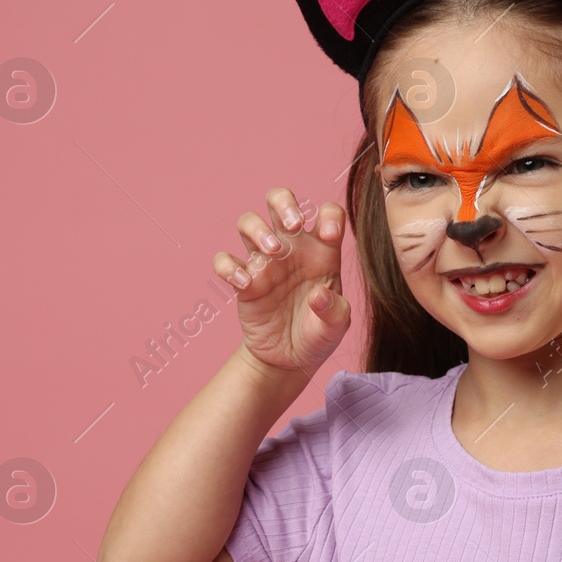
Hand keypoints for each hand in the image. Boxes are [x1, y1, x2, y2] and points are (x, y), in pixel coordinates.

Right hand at [213, 188, 350, 377]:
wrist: (289, 360)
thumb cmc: (318, 335)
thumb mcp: (336, 327)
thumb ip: (334, 311)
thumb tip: (318, 295)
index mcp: (321, 251)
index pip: (327, 212)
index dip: (329, 215)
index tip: (329, 235)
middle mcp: (292, 249)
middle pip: (279, 200)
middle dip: (284, 204)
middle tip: (293, 225)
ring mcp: (264, 262)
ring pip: (249, 222)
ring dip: (258, 229)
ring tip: (272, 252)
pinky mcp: (243, 281)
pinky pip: (225, 261)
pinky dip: (229, 268)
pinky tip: (246, 285)